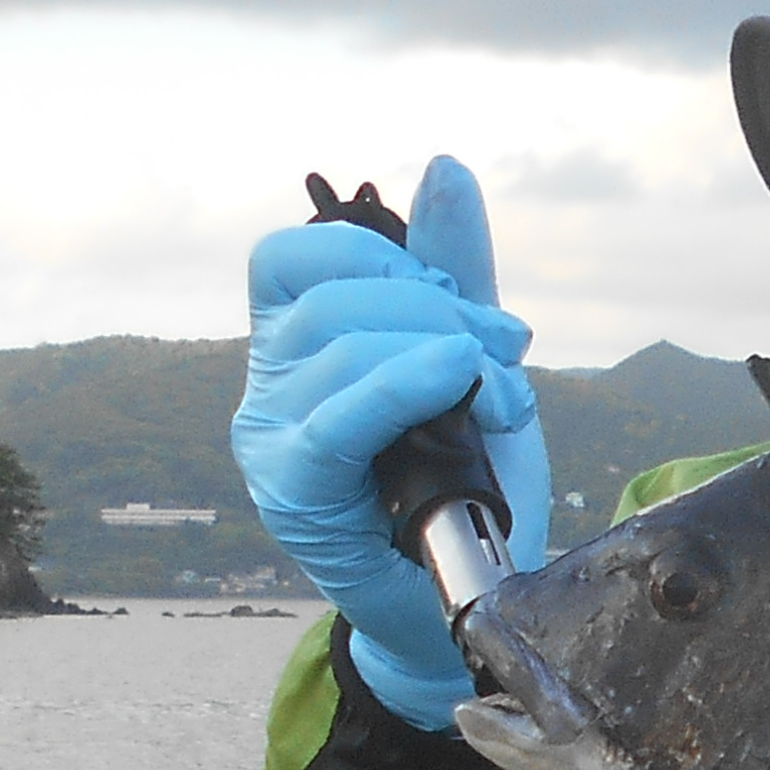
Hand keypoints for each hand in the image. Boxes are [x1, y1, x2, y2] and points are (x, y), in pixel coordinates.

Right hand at [228, 155, 551, 725]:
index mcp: (291, 349)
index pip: (292, 257)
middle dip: (441, 310)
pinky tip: (463, 390)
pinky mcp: (293, 496)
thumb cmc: (469, 484)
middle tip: (504, 359)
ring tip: (497, 399)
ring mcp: (270, 444)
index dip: (379, 259)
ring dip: (445, 353)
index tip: (455, 306)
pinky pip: (339, 417)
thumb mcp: (470, 359)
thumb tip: (444, 166)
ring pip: (343, 343)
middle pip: (333, 296)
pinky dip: (408, 386)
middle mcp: (264, 391)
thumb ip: (453, 269)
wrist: (473, 602)